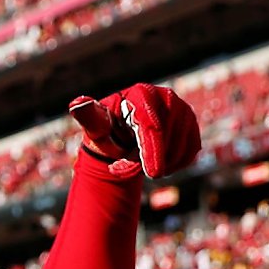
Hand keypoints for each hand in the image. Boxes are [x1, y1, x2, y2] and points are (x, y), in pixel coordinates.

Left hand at [69, 83, 200, 179]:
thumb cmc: (108, 132)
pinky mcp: (190, 122)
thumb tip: (76, 104)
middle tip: (143, 171)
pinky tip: (163, 163)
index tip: (152, 174)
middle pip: (170, 136)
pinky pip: (192, 148)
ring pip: (183, 144)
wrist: (123, 136)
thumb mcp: (97, 127)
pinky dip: (178, 162)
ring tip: (149, 164)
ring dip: (167, 163)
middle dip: (157, 159)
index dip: (153, 151)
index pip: (152, 125)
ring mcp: (181, 107)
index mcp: (141, 94)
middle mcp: (164, 96)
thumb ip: (89, 117)